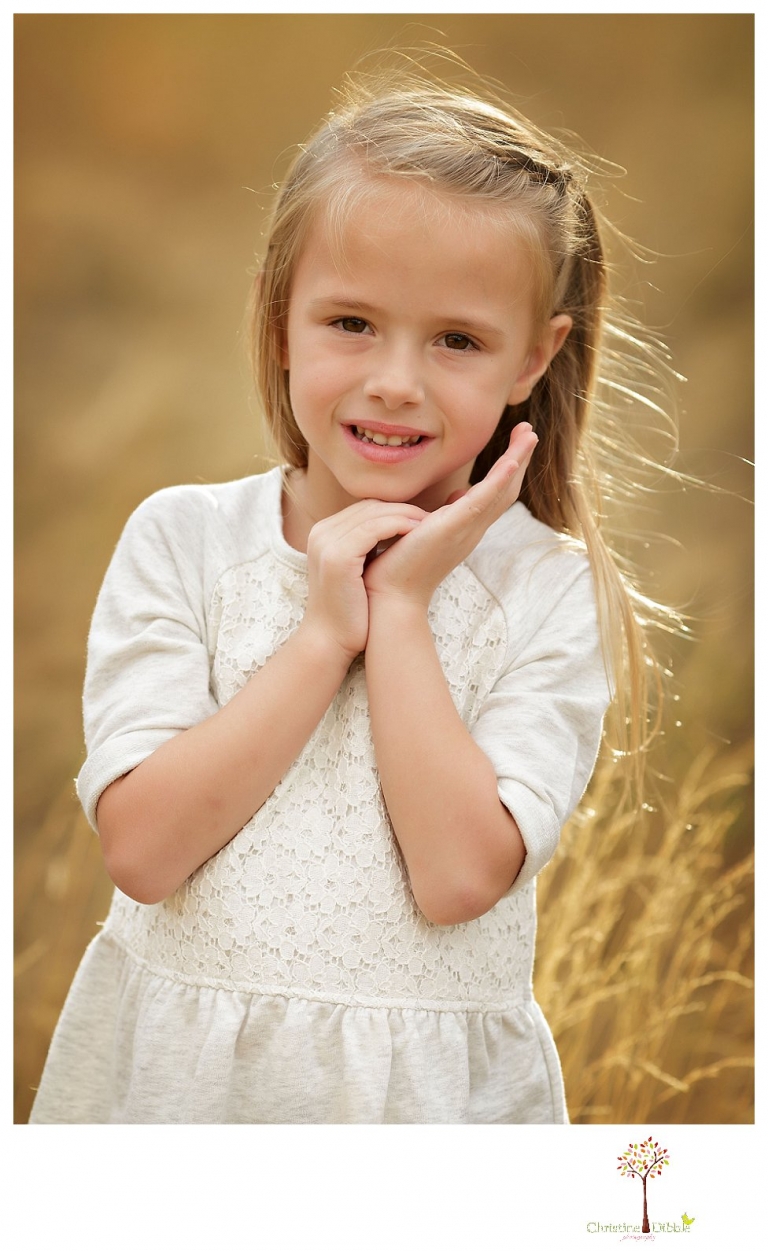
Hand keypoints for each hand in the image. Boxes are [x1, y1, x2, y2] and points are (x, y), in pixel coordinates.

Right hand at [302, 498, 424, 660]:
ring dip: (405, 515)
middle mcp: (321, 533)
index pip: (364, 508)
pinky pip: (373, 529)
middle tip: (432, 515)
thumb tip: (395, 529)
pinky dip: (398, 526)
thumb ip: (366, 546)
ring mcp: (327, 544)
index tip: (421, 515)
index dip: (395, 508)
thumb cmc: (350, 610)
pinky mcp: (338, 558)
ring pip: (373, 514)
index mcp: (324, 533)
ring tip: (430, 521)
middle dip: (402, 508)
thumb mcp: (355, 569)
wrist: (331, 640)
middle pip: (368, 506)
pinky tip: (418, 531)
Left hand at [363, 423, 537, 607]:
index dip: (506, 469)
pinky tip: (512, 460)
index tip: (514, 443)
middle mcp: (472, 530)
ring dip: (517, 461)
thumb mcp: (422, 533)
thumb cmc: (398, 568)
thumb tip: (452, 499)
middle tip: (528, 431)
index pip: (493, 494)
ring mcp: (466, 529)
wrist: (389, 598)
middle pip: (506, 490)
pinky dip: (499, 480)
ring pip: (501, 491)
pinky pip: (484, 501)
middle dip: (519, 459)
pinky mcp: (454, 529)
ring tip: (528, 434)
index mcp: (464, 529)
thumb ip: (440, 516)